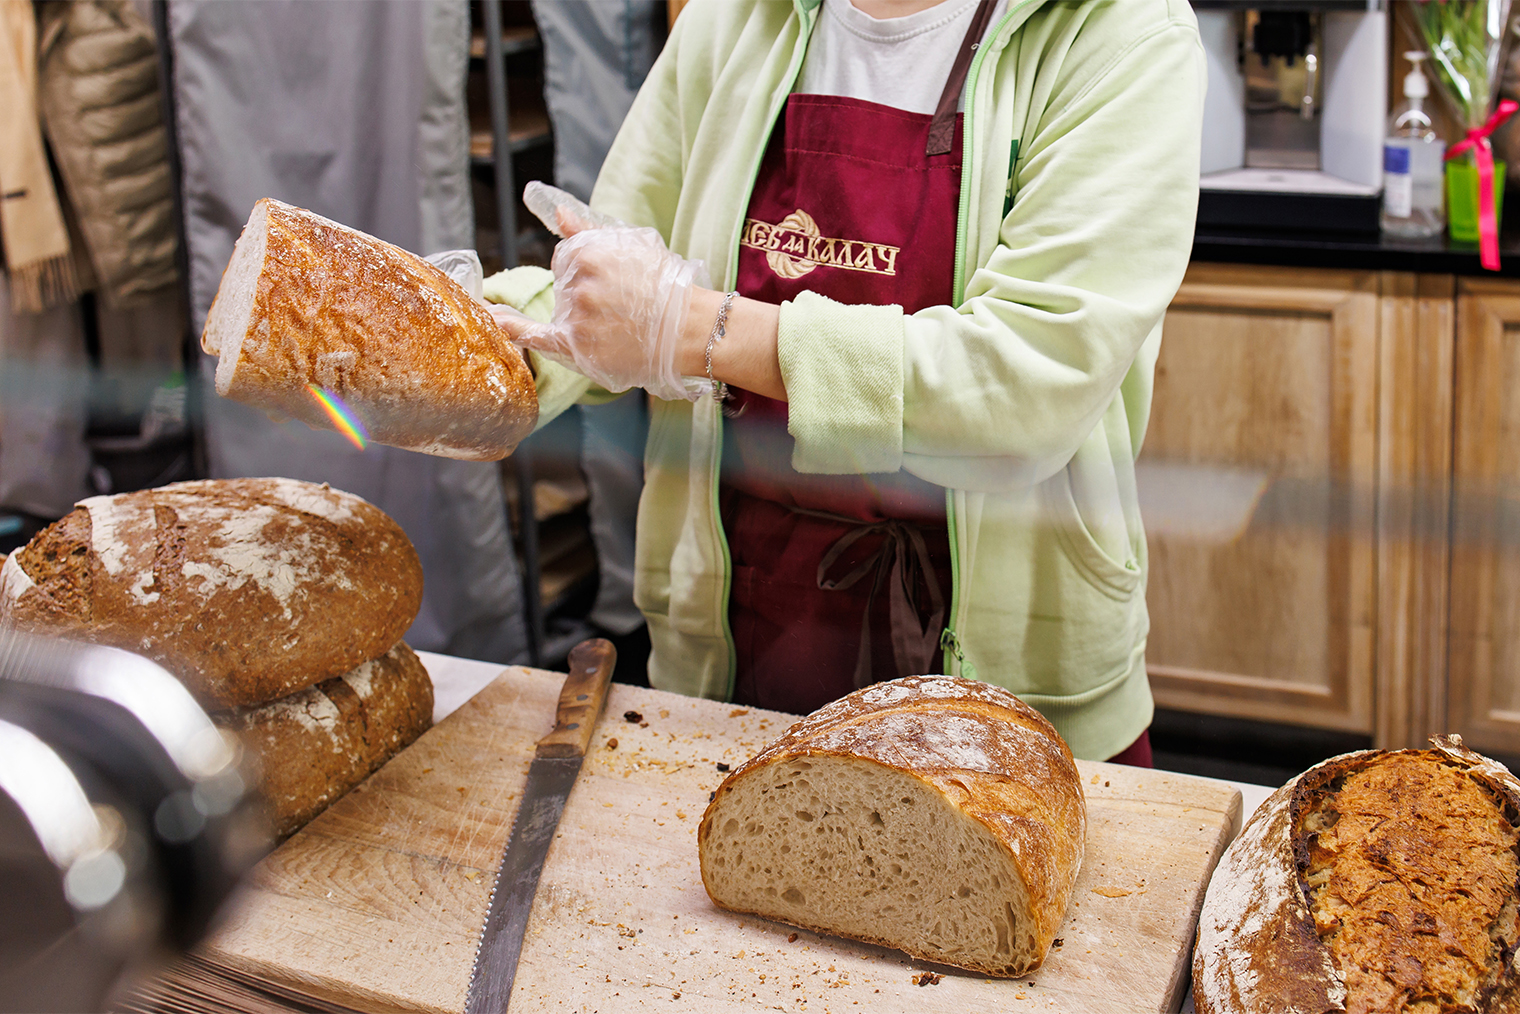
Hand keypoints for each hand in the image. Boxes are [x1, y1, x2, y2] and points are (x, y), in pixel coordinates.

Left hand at [494, 183, 709, 400]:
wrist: (690, 328)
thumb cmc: (666, 285)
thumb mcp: (630, 243)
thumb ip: (585, 228)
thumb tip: (554, 208)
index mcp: (588, 250)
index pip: (566, 258)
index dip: (588, 271)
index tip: (614, 281)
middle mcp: (578, 282)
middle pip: (563, 286)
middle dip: (586, 293)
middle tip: (623, 305)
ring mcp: (577, 316)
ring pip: (564, 312)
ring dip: (584, 317)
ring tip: (621, 323)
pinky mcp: (578, 347)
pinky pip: (535, 336)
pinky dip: (512, 327)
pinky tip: (494, 319)